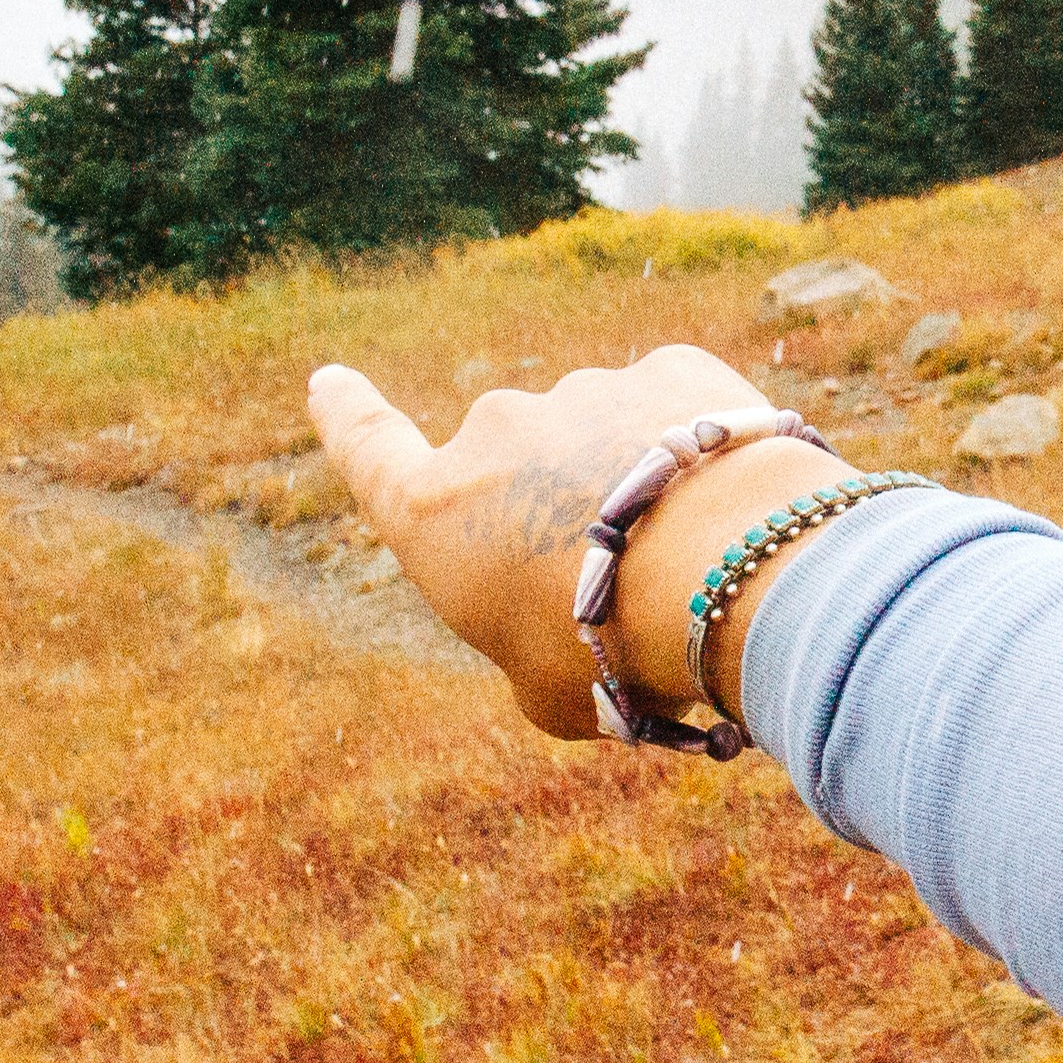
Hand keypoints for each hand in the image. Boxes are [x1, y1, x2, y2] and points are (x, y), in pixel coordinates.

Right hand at [307, 346, 856, 740]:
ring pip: (602, 441)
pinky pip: (675, 413)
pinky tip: (729, 504)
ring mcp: (583, 391)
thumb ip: (529, 645)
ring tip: (690, 557)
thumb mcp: (549, 693)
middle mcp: (494, 432)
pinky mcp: (670, 369)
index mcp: (435, 512)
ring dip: (633, 486)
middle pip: (514, 470)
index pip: (366, 448)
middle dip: (555, 513)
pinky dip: (697, 452)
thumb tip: (563, 630)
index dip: (345, 416)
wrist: (731, 572)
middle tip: (620, 587)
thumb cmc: (620, 656)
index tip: (330, 380)